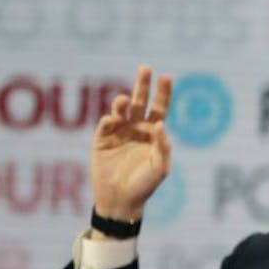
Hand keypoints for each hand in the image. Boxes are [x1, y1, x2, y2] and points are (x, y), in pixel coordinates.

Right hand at [92, 65, 172, 221]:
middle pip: (141, 102)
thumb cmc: (145, 185)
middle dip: (143, 85)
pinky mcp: (101, 139)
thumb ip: (163, 147)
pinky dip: (110, 119)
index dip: (163, 93)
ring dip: (123, 102)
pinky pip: (106, 124)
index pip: (160, 108)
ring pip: (121, 110)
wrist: (121, 200)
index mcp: (153, 133)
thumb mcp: (160, 168)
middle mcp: (136, 128)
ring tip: (126, 100)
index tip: (166, 76)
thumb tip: (160, 125)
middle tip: (145, 68)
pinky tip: (113, 119)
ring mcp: (118, 132)